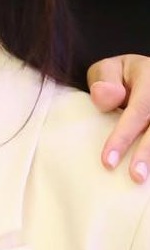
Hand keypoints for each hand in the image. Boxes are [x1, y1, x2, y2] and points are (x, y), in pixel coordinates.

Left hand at [88, 54, 149, 182]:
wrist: (145, 73)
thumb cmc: (120, 77)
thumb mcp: (108, 70)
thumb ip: (104, 80)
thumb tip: (107, 100)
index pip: (138, 111)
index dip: (123, 137)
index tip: (107, 162)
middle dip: (146, 154)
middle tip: (134, 176)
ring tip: (141, 179)